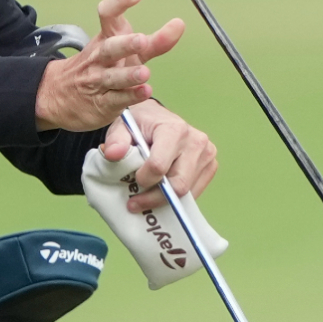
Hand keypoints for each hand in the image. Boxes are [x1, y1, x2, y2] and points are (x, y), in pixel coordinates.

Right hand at [36, 0, 185, 132]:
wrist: (61, 95)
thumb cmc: (104, 66)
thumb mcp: (129, 52)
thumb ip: (157, 41)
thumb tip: (179, 24)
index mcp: (106, 37)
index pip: (108, 13)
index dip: (121, 1)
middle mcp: (100, 57)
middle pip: (110, 48)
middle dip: (126, 44)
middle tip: (141, 40)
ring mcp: (99, 80)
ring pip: (112, 77)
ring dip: (128, 74)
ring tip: (145, 73)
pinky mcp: (102, 103)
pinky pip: (116, 99)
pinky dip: (131, 96)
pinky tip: (145, 92)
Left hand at [100, 99, 217, 211]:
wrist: (157, 118)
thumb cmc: (139, 124)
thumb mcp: (122, 127)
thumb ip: (116, 140)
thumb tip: (111, 154)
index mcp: (174, 129)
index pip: (159, 166)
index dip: (143, 179)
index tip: (132, 181)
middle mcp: (196, 141)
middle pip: (178, 184)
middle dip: (154, 197)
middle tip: (135, 202)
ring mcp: (207, 154)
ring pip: (187, 193)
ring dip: (164, 200)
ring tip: (145, 198)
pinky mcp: (210, 166)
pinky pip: (194, 193)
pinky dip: (175, 199)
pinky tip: (160, 194)